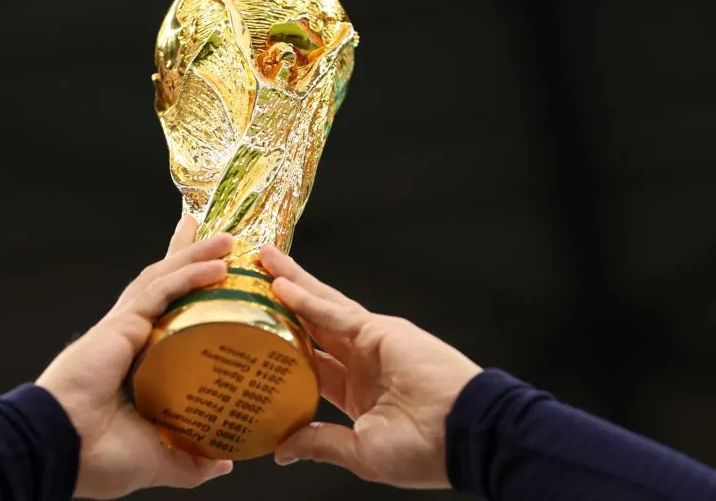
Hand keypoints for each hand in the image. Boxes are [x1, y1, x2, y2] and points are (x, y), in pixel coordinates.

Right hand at [36, 216, 234, 498]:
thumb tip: (223, 462)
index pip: (167, 318)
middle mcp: (130, 339)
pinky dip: (188, 274)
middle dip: (188, 258)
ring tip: (227, 240)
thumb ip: (190, 459)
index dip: (187, 294)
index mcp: (136, 364)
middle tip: (219, 239)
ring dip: (195, 256)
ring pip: (164, 279)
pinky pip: (161, 291)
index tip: (213, 280)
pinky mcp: (121, 325)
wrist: (65, 452)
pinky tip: (216, 265)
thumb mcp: (158, 458)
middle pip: (164, 285)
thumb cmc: (98, 458)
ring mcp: (124, 328)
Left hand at [259, 245, 482, 488]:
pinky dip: (307, 298)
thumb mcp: (361, 452)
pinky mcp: (380, 331)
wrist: (465, 436)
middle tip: (250, 282)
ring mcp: (370, 343)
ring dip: (289, 284)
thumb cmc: (424, 451)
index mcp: (356, 393)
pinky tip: (281, 285)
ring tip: (261, 262)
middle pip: (310, 326)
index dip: (279, 349)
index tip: (250, 337)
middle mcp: (360, 362)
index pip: (308, 364)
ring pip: (320, 308)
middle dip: (280, 303)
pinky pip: (334, 313)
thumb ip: (320, 443)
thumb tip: (283, 449)